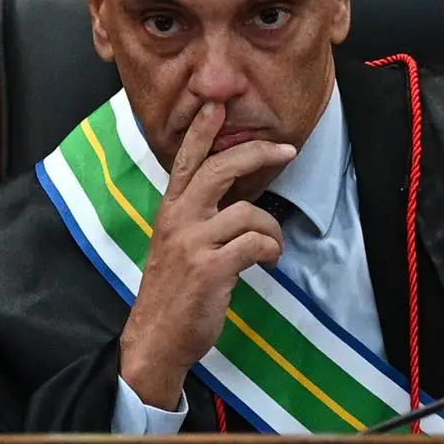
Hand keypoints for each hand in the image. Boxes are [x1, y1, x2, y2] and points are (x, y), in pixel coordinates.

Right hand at [118, 103, 292, 410]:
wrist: (156, 338)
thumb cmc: (172, 292)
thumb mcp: (176, 244)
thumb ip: (196, 218)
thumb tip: (234, 201)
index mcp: (170, 210)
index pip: (185, 160)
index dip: (202, 130)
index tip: (216, 105)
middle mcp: (178, 219)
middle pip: (219, 169)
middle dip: (257, 154)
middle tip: (286, 149)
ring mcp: (193, 242)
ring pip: (248, 212)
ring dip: (272, 229)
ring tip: (273, 247)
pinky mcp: (211, 268)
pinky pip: (254, 244)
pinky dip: (270, 250)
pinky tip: (268, 261)